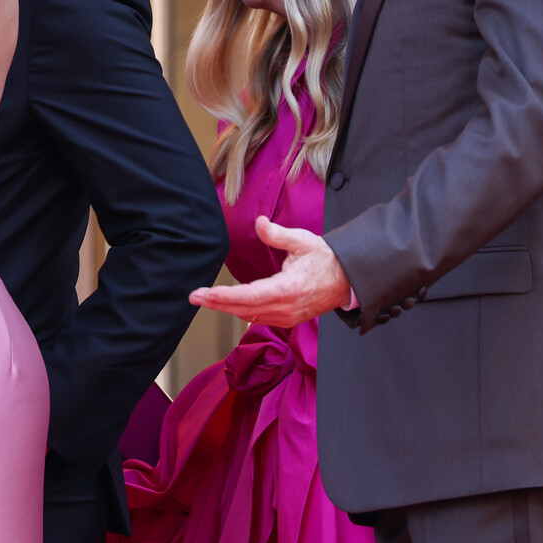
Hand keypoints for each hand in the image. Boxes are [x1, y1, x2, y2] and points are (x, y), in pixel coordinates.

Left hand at [189, 216, 351, 329]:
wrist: (348, 278)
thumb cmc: (325, 258)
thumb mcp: (302, 240)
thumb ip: (277, 234)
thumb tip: (259, 223)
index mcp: (288, 289)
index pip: (248, 296)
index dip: (223, 297)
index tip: (203, 294)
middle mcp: (286, 308)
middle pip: (244, 309)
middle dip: (216, 303)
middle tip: (194, 297)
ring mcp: (288, 316)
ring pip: (250, 316)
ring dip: (227, 308)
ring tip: (206, 300)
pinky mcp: (289, 320)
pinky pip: (260, 318)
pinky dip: (242, 312)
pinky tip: (229, 305)